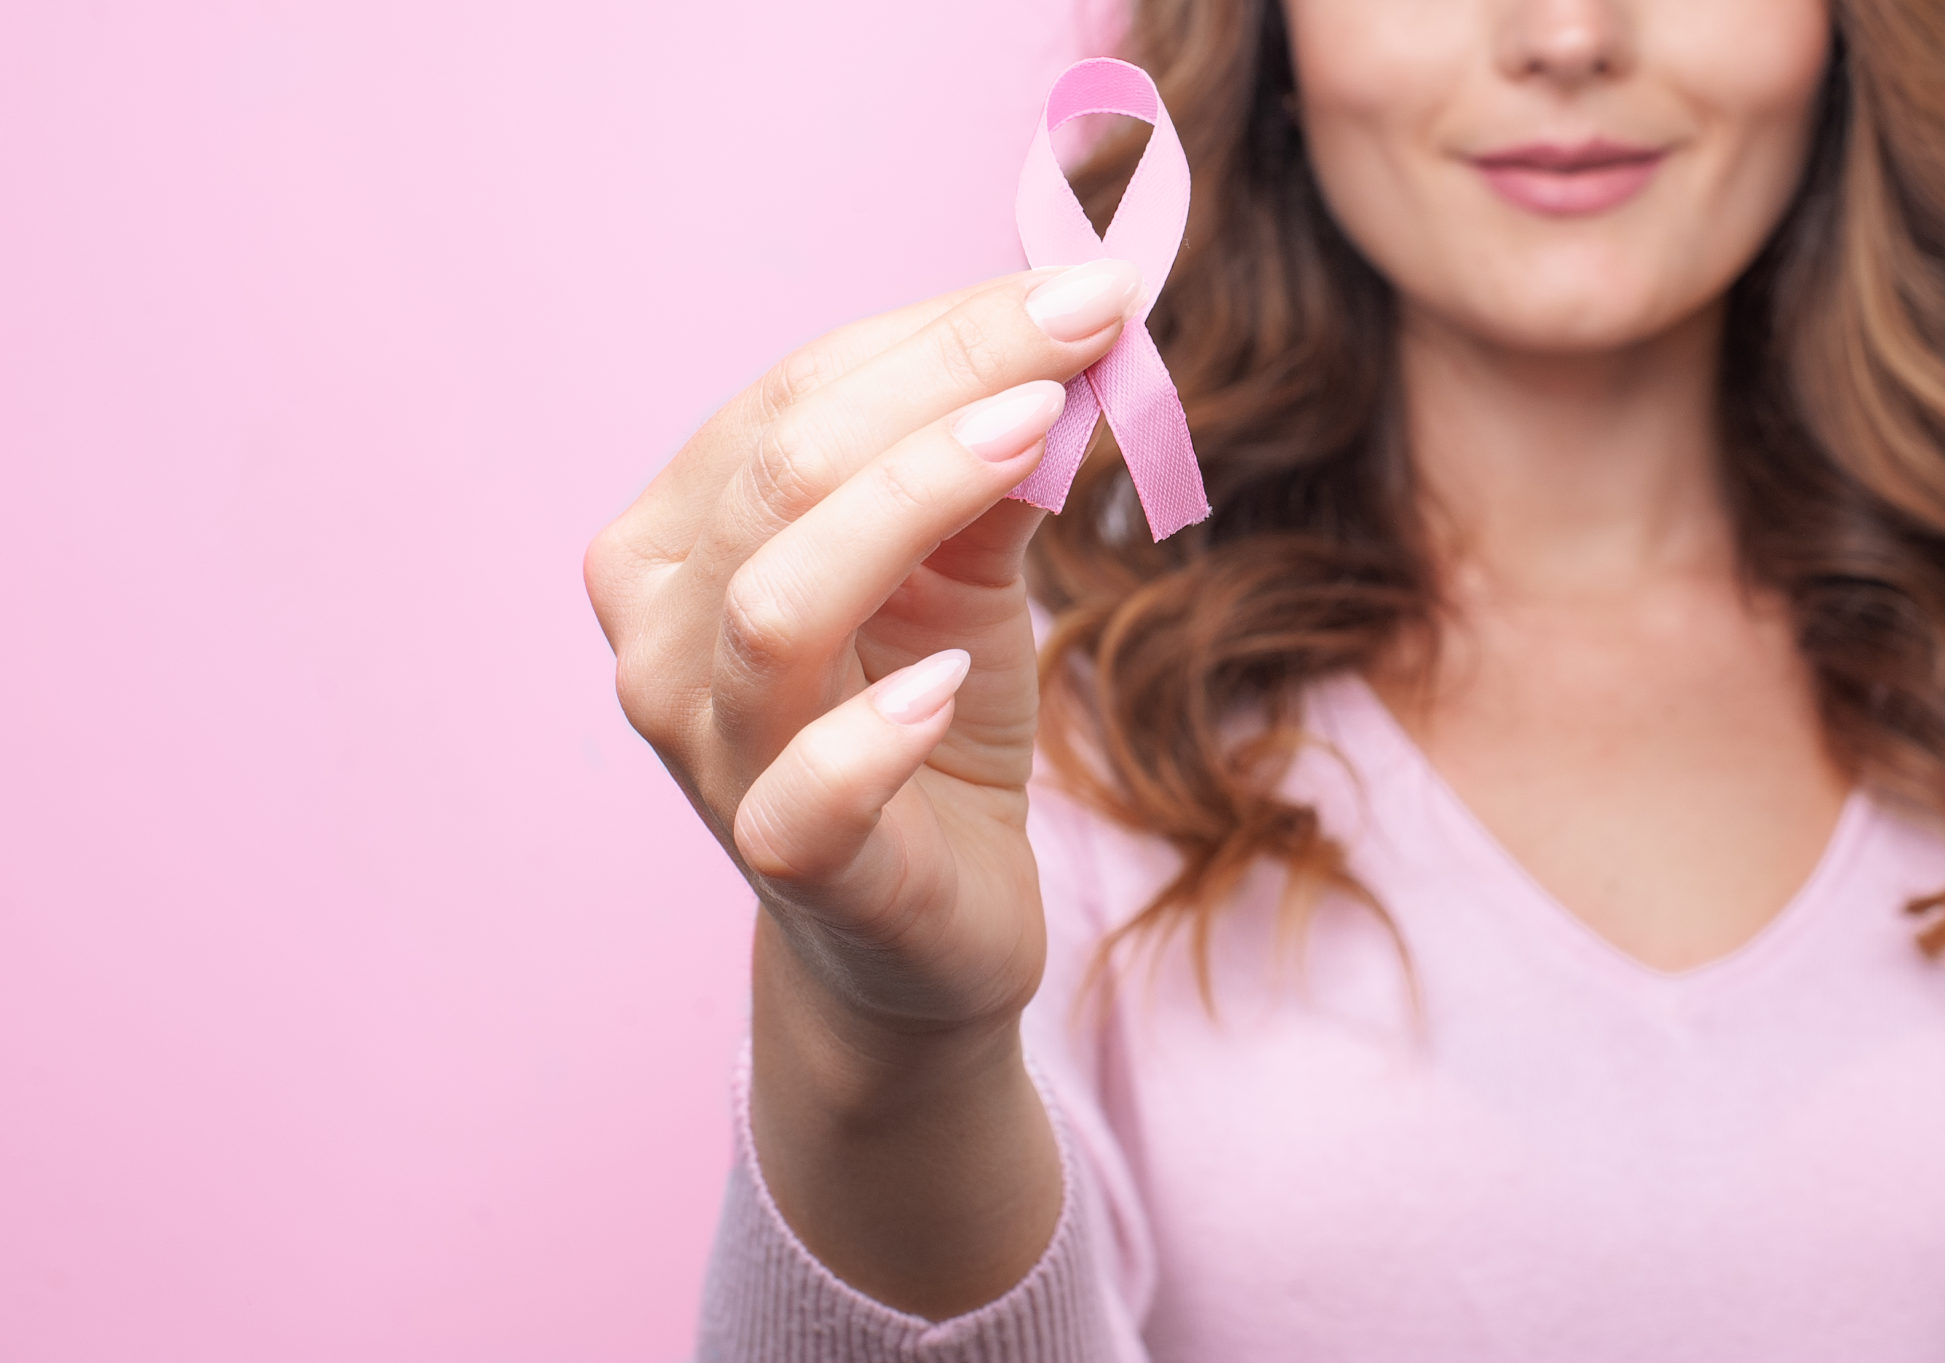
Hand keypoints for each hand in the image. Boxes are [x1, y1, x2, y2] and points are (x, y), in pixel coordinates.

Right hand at [584, 259, 1141, 1042]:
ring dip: (912, 501)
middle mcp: (664, 633)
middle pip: (784, 470)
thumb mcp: (963, 576)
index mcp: (685, 535)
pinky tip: (953, 687)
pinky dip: (879, 733)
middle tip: (1094, 322)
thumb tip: (1073, 340)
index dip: (944, 332)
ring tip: (1037, 439)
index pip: (796, 395)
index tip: (1086, 287)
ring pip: (779, 600)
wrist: (920, 926)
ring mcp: (711, 750)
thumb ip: (990, 472)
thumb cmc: (927, 723)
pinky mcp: (787, 860)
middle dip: (949, 378)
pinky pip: (808, 789)